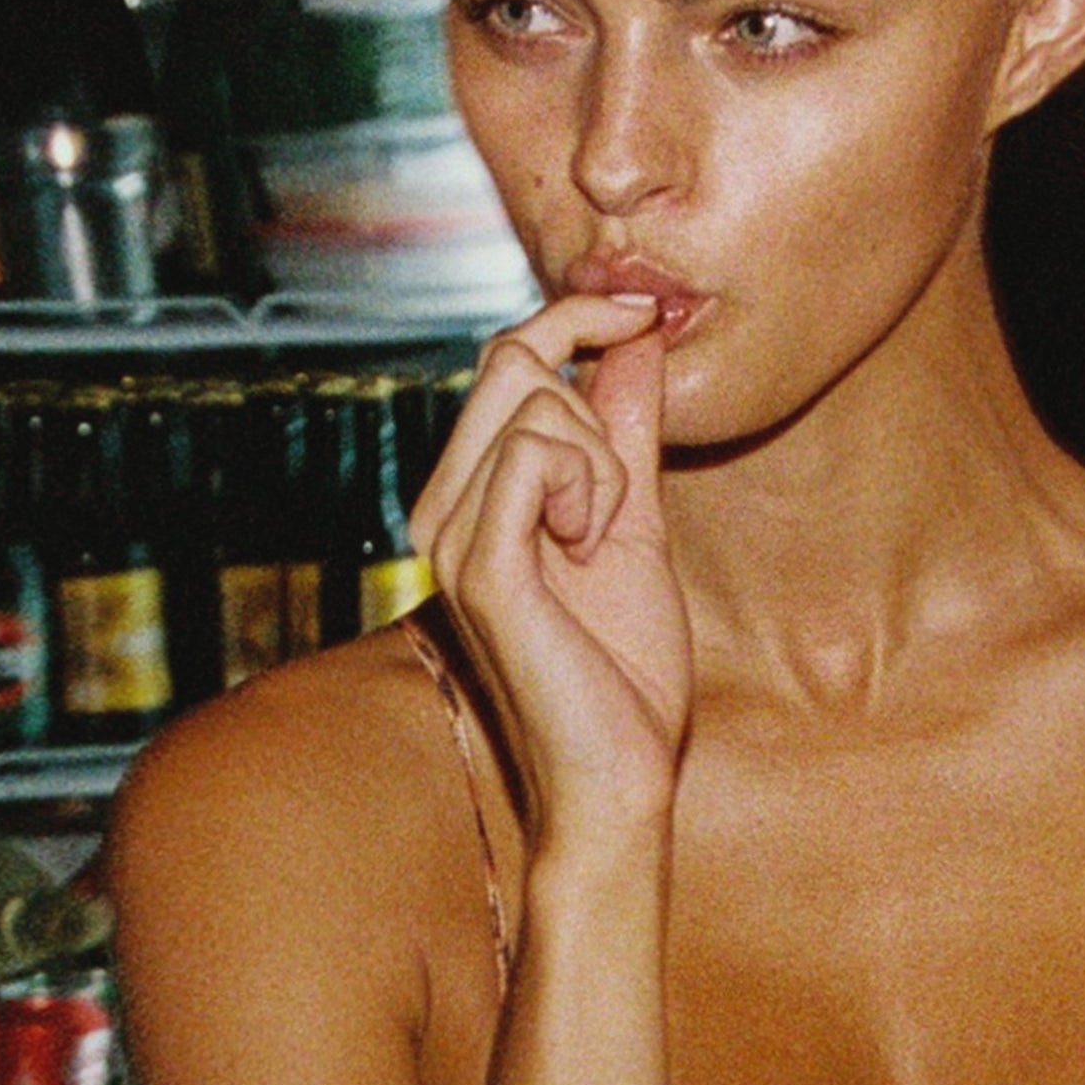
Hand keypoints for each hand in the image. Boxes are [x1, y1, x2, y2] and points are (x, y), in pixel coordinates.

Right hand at [411, 291, 691, 842]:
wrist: (619, 774)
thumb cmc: (623, 674)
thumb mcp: (638, 523)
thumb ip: (628, 430)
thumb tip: (636, 335)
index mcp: (471, 496)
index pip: (508, 357)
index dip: (578, 314)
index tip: (642, 309)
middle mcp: (442, 506)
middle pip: (512, 362)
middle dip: (595, 409)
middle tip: (620, 504)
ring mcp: (450, 533)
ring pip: (533, 404)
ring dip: (602, 462)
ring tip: (602, 541)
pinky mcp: (478, 562)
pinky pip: (533, 454)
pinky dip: (588, 485)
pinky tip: (589, 544)